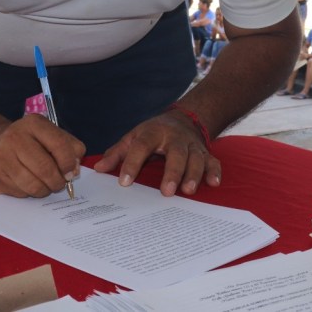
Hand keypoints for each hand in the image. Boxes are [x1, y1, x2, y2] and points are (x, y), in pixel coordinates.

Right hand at [0, 115, 84, 197]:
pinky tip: (28, 183)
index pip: (59, 144)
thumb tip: (74, 171)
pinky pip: (20, 193)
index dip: (69, 163)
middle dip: (58, 181)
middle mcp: (15, 137)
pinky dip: (29, 193)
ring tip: (46, 185)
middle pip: (45, 168)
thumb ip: (71, 148)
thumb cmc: (30, 141)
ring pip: (32, 185)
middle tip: (60, 184)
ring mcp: (2, 157)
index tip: (71, 172)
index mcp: (34, 124)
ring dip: (45, 190)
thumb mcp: (52, 135)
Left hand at [94, 108, 219, 196]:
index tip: (124, 182)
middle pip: (175, 153)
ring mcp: (192, 145)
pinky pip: (212, 161)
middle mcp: (175, 138)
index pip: (141, 146)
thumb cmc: (153, 133)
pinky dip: (214, 171)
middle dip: (172, 172)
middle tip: (166, 192)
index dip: (132, 163)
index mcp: (153, 133)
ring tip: (188, 190)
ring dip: (193, 174)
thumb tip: (98, 168)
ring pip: (195, 158)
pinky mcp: (205, 152)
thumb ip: (117, 153)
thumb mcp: (134, 137)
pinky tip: (213, 183)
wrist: (183, 118)